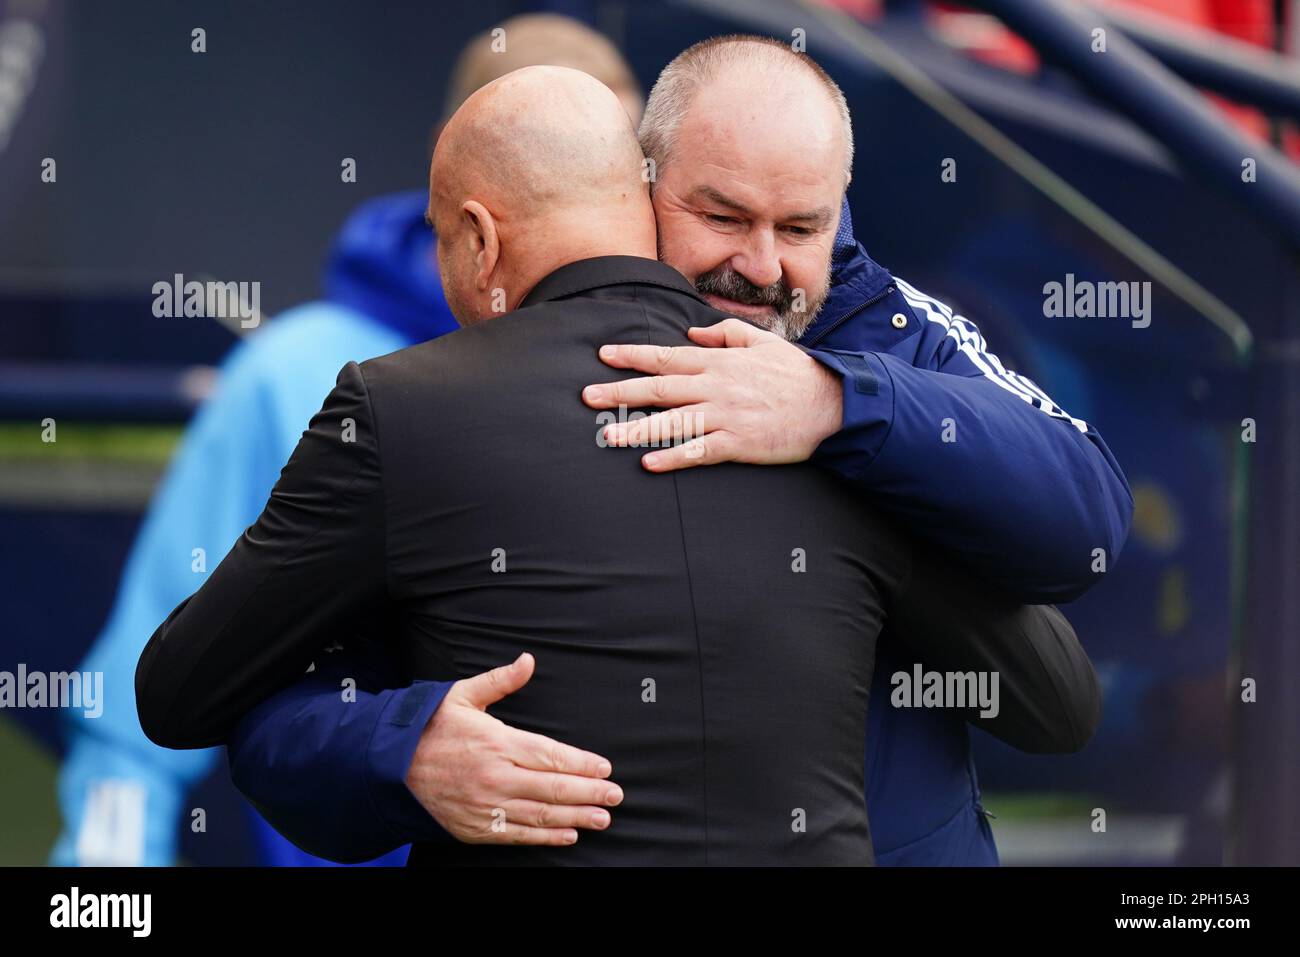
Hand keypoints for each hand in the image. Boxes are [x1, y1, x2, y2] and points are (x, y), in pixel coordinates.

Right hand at [404, 653, 622, 844]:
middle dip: (589, 793)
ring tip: (601, 819)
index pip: (551, 755)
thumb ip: (501, 681)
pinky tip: (567, 835)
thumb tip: (528, 661)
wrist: (385, 767)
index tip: (604, 768)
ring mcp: (485, 805)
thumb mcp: (462, 694)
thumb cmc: (427, 728)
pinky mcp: (475, 828)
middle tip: (615, 796)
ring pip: (540, 815)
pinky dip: (545, 838)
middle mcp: (495, 776)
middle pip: (553, 788)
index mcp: (497, 742)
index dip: (581, 764)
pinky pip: (517, 836)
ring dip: (575, 818)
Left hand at [583, 318, 842, 471]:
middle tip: (588, 396)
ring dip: (639, 428)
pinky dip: (674, 457)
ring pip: (674, 421)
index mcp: (719, 362)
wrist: (832, 404)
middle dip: (621, 391)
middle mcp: (716, 387)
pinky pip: (700, 451)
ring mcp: (726, 416)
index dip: (633, 355)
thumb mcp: (760, 342)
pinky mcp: (739, 443)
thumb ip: (723, 335)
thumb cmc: (795, 372)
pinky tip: (649, 463)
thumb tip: (691, 336)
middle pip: (660, 388)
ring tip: (608, 435)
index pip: (667, 357)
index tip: (604, 355)